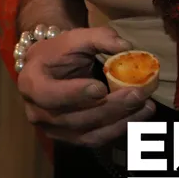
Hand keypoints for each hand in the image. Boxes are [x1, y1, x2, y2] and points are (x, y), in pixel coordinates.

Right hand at [17, 26, 155, 146]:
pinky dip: (118, 130)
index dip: (75, 94)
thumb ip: (99, 37)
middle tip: (138, 94)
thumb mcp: (76, 37)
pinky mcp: (69, 139)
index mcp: (32, 83)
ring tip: (146, 107)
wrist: (50, 67)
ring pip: (88, 133)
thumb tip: (126, 46)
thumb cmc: (62, 50)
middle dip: (110, 108)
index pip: (50, 95)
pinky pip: (95, 140)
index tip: (101, 88)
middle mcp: (37, 112)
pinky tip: (139, 117)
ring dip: (120, 122)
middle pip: (75, 118)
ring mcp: (53, 130)